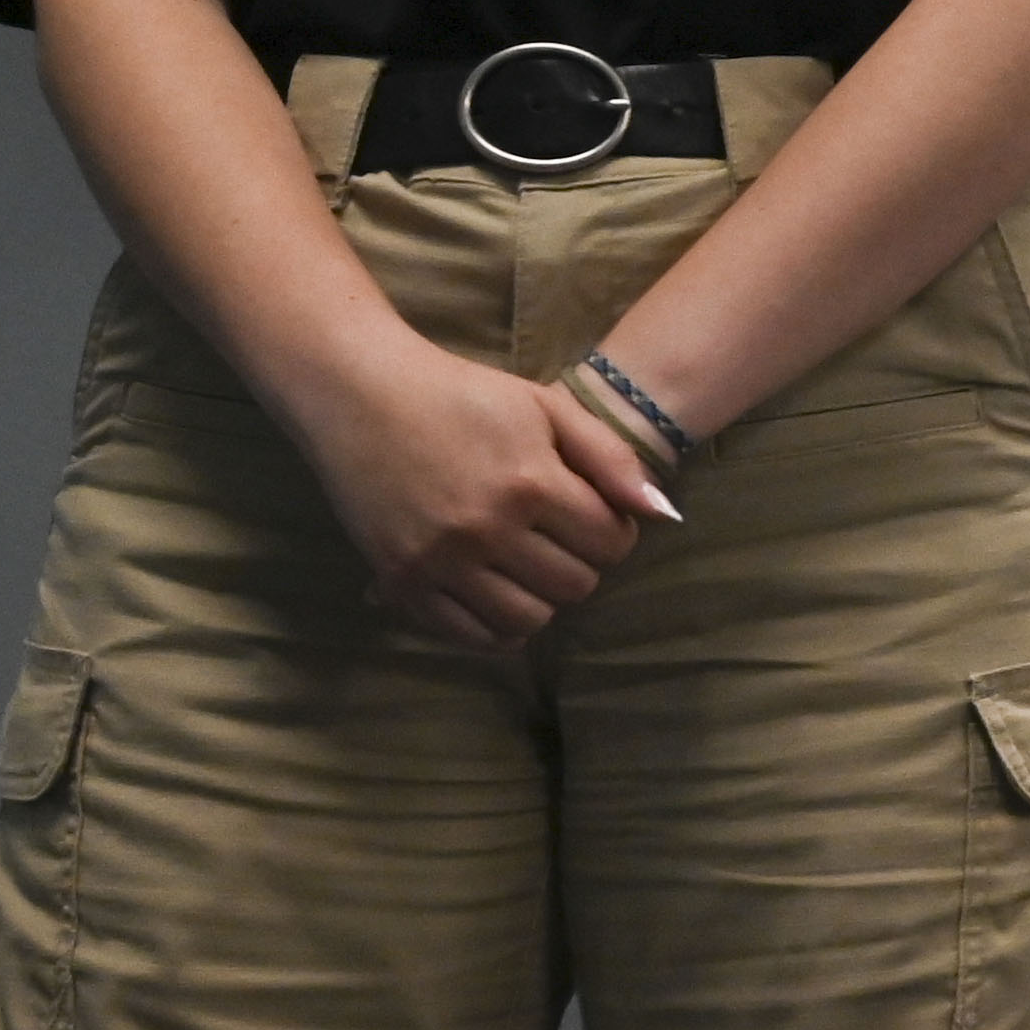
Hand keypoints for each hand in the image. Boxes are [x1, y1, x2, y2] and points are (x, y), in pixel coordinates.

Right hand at [295, 341, 655, 647]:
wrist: (365, 395)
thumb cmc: (465, 394)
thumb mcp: (549, 408)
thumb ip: (611, 459)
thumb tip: (664, 513)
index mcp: (531, 483)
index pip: (609, 544)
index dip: (614, 534)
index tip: (595, 518)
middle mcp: (486, 529)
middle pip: (573, 586)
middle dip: (582, 565)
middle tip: (562, 541)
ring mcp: (440, 561)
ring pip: (527, 620)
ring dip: (542, 599)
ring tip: (531, 567)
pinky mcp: (401, 581)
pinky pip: (468, 635)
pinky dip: (495, 628)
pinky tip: (499, 597)